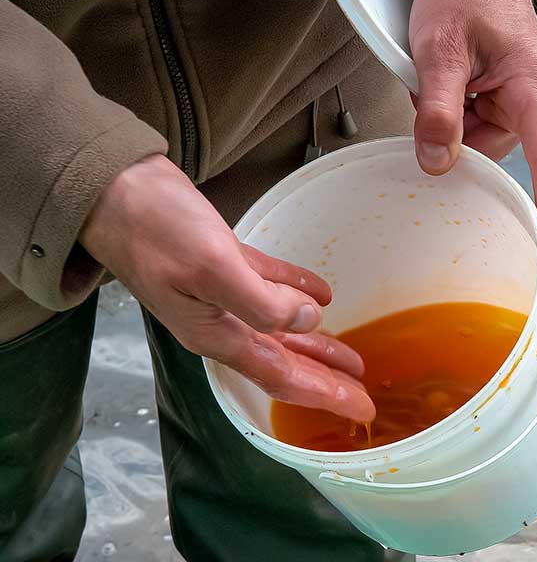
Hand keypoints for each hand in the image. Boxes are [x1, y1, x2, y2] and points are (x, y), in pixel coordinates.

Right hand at [80, 154, 374, 420]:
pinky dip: (296, 292)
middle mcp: (218, 322)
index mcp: (216, 333)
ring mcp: (219, 293)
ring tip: (350, 358)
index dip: (324, 394)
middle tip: (363, 396)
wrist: (112, 188)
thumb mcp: (212, 267)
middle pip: (284, 361)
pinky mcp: (221, 261)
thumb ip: (261, 302)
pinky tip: (320, 295)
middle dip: (325, 380)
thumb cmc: (155, 228)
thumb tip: (307, 320)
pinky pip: (268, 286)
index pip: (281, 377)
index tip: (360, 409)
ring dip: (316, 344)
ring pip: (279, 329)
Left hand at [410, 0, 536, 266]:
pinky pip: (469, 128)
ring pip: (473, 144)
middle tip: (432, 97)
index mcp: (532, 92)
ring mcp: (514, 106)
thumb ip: (438, 109)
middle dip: (455, 138)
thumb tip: (438, 165)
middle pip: (489, 156)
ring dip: (447, 123)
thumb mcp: (441, 49)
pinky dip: (448, 113)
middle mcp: (531, 105)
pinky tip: (441, 85)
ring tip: (437, 80)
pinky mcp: (498, 103)